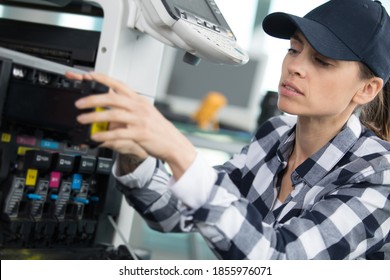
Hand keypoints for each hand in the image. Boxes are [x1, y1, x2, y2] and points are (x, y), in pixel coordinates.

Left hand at [66, 71, 196, 178]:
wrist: (173, 144)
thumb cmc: (159, 130)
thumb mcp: (146, 113)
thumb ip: (130, 108)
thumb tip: (113, 104)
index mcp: (139, 101)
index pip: (119, 85)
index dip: (103, 78)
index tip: (89, 76)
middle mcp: (139, 108)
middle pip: (112, 98)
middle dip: (92, 99)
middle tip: (79, 104)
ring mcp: (140, 120)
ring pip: (113, 114)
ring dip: (94, 117)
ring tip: (82, 120)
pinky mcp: (140, 134)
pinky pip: (118, 133)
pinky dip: (105, 135)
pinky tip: (96, 137)